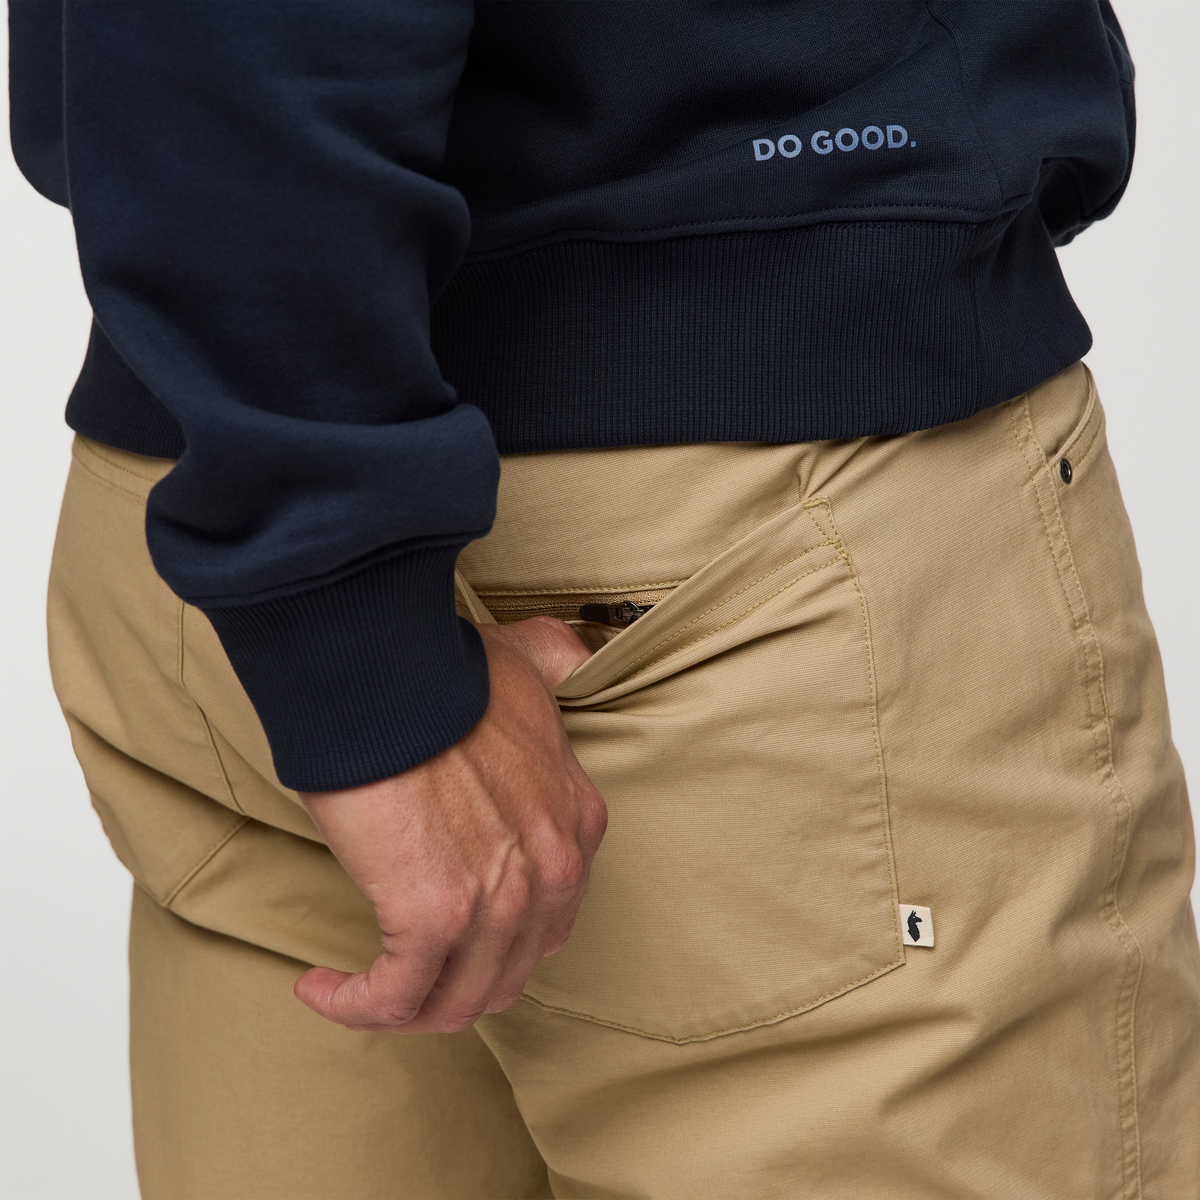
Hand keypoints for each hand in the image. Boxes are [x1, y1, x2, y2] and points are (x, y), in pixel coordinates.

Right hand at [293, 617, 605, 1032]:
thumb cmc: (444, 672)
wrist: (390, 675)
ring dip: (403, 1007)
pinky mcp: (432, 916)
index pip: (549, 925)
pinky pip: (396, 998)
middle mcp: (551, 871)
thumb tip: (569, 653)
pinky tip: (321, 985)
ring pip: (455, 1000)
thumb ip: (558, 664)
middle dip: (452, 985)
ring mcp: (499, 900)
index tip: (443, 932)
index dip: (495, 942)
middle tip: (399, 968)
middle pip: (505, 974)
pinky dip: (356, 1005)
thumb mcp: (530, 663)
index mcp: (575, 826)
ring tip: (356, 988)